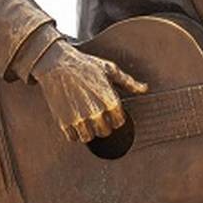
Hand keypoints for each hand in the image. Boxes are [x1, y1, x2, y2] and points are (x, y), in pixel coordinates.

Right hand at [31, 40, 148, 142]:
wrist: (57, 64)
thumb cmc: (86, 65)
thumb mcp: (111, 70)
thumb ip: (129, 82)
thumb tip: (144, 88)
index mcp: (110, 101)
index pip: (119, 122)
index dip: (115, 117)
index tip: (110, 111)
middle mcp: (96, 113)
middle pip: (105, 132)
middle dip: (103, 125)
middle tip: (97, 115)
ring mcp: (79, 119)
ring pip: (88, 137)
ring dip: (88, 130)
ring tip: (86, 119)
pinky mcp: (63, 122)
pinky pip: (73, 138)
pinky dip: (74, 132)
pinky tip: (74, 121)